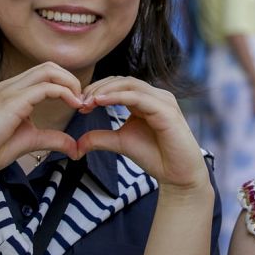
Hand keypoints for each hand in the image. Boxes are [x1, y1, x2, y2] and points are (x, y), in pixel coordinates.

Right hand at [0, 62, 82, 173]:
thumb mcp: (32, 140)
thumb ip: (54, 139)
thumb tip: (75, 147)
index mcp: (14, 90)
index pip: (45, 73)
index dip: (66, 82)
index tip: (78, 101)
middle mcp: (11, 85)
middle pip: (49, 66)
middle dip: (70, 79)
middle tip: (81, 99)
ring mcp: (10, 91)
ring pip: (48, 71)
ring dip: (69, 83)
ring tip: (79, 101)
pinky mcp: (12, 101)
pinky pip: (45, 88)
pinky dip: (64, 93)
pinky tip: (73, 105)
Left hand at [77, 77, 208, 190]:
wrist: (177, 174)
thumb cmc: (155, 156)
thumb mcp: (120, 143)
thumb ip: (100, 139)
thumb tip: (76, 145)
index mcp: (146, 100)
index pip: (119, 84)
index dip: (98, 90)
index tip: (80, 104)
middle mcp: (156, 96)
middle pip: (123, 80)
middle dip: (99, 88)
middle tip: (80, 101)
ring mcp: (163, 101)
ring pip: (130, 85)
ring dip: (106, 91)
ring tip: (88, 102)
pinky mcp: (166, 110)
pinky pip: (138, 97)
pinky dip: (117, 97)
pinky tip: (100, 102)